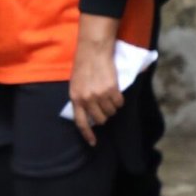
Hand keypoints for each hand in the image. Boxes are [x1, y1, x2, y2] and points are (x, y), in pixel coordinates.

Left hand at [68, 14, 122, 145]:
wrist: (93, 52)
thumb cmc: (83, 67)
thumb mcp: (76, 85)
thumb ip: (80, 99)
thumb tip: (88, 115)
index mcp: (75, 98)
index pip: (81, 122)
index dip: (87, 134)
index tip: (93, 143)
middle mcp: (87, 99)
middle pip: (101, 119)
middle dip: (104, 115)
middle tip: (104, 104)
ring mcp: (100, 95)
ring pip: (112, 112)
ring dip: (112, 106)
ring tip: (108, 94)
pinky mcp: (112, 90)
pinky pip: (119, 103)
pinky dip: (119, 99)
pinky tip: (115, 90)